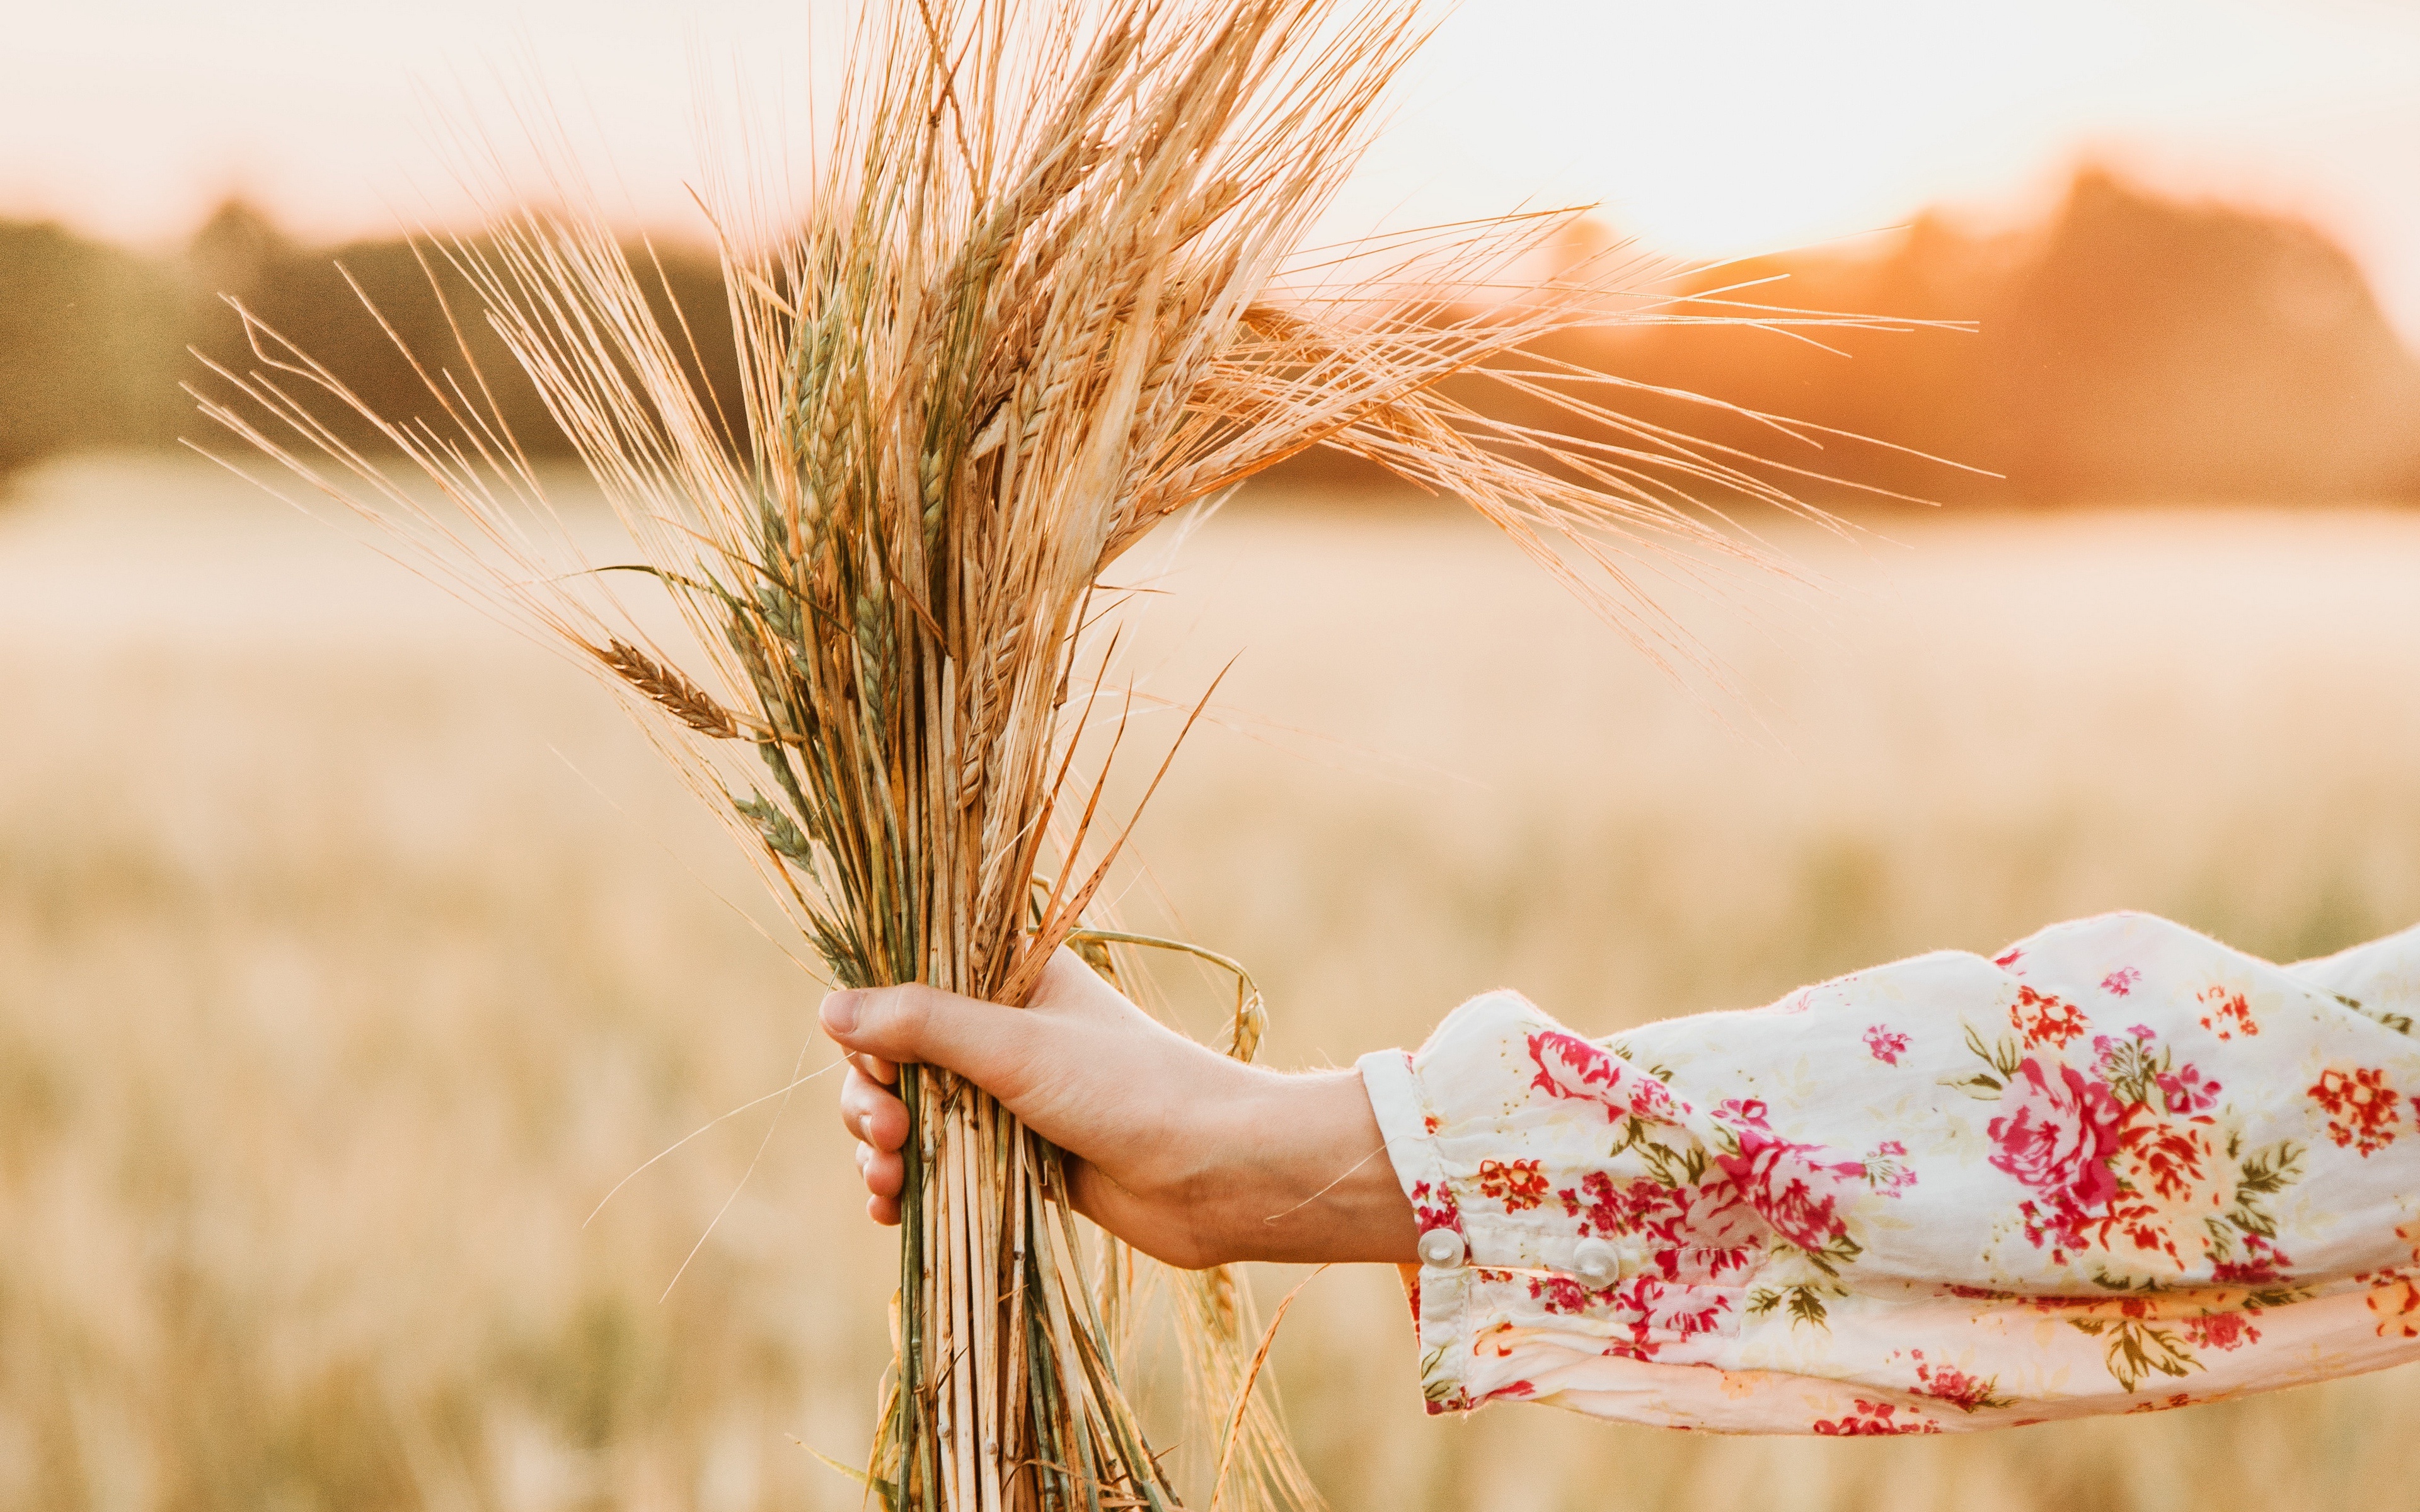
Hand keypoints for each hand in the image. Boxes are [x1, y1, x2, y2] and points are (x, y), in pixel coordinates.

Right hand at [821, 949, 1417, 1268]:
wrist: (1214, 1176)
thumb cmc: (1127, 1091)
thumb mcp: (1016, 1047)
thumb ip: (924, 1025)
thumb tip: (828, 1009)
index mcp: (1009, 976)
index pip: (908, 983)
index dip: (874, 1027)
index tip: (877, 1067)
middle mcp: (1003, 1030)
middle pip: (897, 1056)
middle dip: (871, 1098)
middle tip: (886, 1135)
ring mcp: (1008, 1096)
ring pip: (911, 1114)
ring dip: (881, 1149)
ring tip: (886, 1184)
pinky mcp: (1015, 1156)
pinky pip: (938, 1165)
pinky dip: (907, 1187)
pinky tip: (890, 1213)